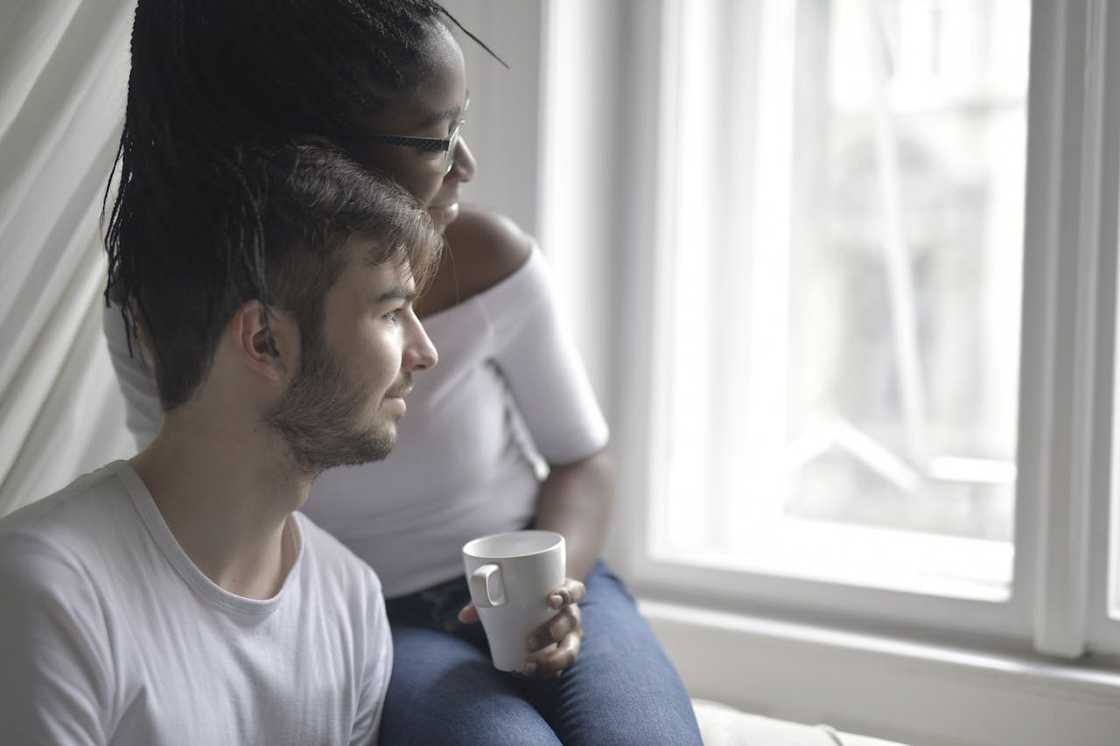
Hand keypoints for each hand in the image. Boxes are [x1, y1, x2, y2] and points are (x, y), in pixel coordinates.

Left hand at [457, 577, 585, 678]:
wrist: (542, 605)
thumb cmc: (524, 595)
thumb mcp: (506, 593)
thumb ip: (486, 601)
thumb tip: (463, 616)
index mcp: (564, 592)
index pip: (575, 590)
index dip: (567, 594)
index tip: (551, 599)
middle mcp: (571, 614)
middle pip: (570, 621)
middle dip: (552, 632)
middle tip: (529, 641)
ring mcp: (571, 635)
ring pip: (571, 649)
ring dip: (552, 661)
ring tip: (527, 667)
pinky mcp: (565, 652)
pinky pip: (562, 666)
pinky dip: (548, 673)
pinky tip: (532, 675)